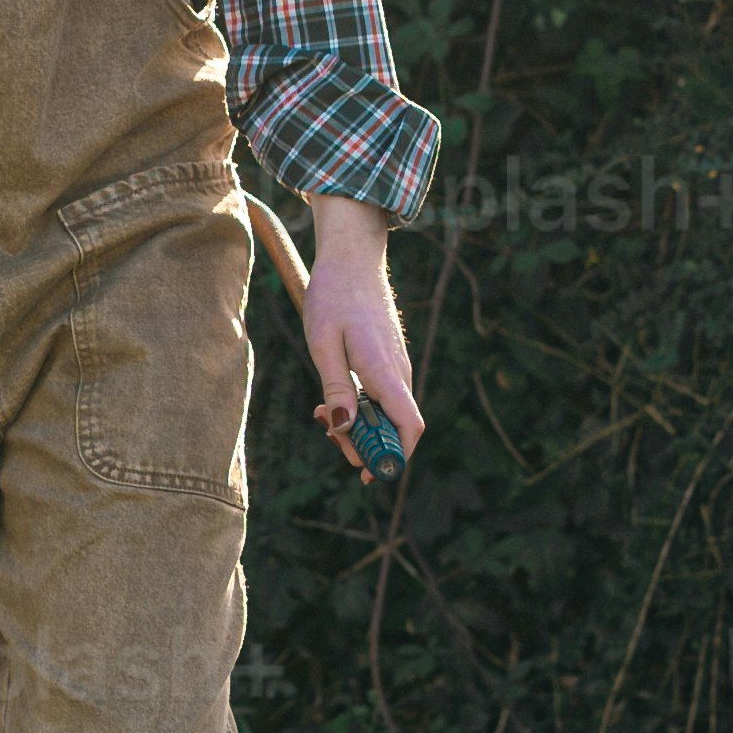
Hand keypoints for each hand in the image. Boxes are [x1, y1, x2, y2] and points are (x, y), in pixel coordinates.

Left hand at [300, 195, 421, 465]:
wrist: (352, 258)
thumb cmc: (333, 296)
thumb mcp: (323, 343)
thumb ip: (336, 387)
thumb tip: (344, 429)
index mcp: (385, 370)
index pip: (409, 426)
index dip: (395, 457)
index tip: (369, 474)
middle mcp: (399, 372)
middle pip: (395, 429)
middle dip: (364, 445)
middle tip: (327, 434)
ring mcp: (397, 367)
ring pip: (386, 414)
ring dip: (358, 426)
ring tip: (322, 412)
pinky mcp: (390, 362)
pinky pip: (382, 398)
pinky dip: (360, 408)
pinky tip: (333, 398)